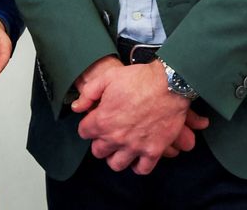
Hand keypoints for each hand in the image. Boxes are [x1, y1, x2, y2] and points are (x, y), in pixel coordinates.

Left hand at [74, 59, 208, 173]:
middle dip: (100, 142)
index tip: (95, 120)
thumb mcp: (108, 76)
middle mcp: (116, 138)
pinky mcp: (153, 151)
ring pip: (116, 164)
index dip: (88, 124)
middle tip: (108, 132)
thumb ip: (89, 93)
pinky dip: (138, 165)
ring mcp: (135, 147)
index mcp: (103, 120)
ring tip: (120, 146)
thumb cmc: (139, 78)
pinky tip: (137, 155)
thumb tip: (76, 107)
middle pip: (98, 151)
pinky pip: (141, 169)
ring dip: (115, 156)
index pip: (84, 132)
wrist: (169, 84)